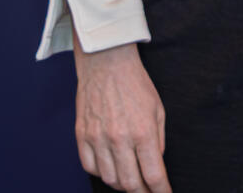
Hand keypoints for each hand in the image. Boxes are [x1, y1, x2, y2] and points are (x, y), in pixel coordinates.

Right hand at [73, 42, 170, 192]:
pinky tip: (110, 168)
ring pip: (109, 178)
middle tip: (148, 192)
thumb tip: (156, 164)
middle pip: (130, 183)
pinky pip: (89, 167)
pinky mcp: (82, 135)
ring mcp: (98, 138)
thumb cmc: (135, 84)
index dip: (161, 190)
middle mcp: (119, 139)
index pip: (153, 174)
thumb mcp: (158, 110)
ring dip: (122, 184)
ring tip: (131, 181)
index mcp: (143, 132)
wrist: (106, 63)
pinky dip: (101, 173)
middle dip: (142, 192)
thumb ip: (158, 140)